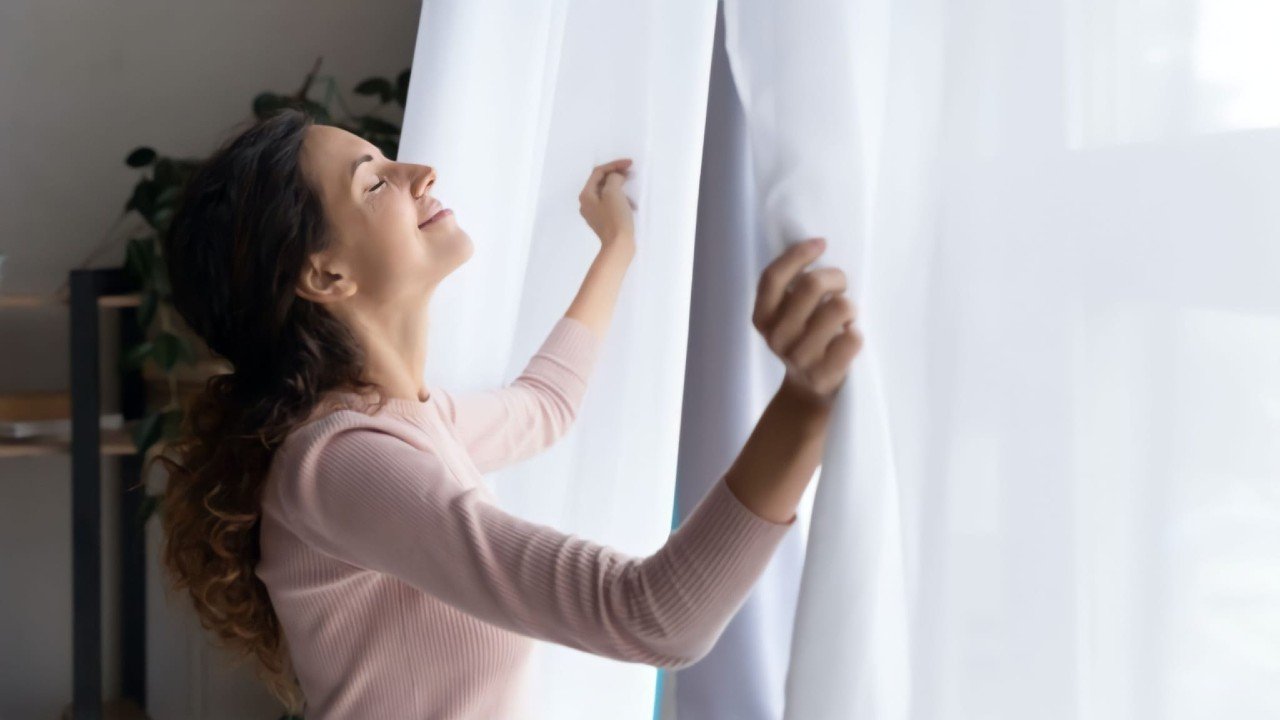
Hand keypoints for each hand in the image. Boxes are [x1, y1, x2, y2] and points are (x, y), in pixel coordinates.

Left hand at [578, 158, 635, 250]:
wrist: (618, 245)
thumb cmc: (615, 218)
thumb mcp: (613, 192)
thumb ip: (613, 179)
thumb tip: (616, 178)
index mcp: (586, 195)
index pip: (599, 172)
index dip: (614, 165)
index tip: (629, 164)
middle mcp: (586, 203)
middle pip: (601, 182)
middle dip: (617, 176)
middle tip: (630, 174)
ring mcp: (594, 213)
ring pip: (607, 193)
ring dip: (620, 189)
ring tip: (631, 194)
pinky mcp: (603, 221)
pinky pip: (611, 204)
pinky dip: (620, 200)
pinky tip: (630, 206)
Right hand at [752, 238, 862, 406]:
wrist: (809, 391)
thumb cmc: (805, 339)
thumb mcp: (787, 315)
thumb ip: (793, 289)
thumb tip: (820, 249)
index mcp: (762, 318)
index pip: (773, 277)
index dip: (798, 254)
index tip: (821, 243)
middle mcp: (776, 338)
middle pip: (811, 285)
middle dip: (835, 277)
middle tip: (841, 286)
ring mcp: (799, 358)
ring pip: (839, 308)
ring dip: (848, 306)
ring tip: (845, 316)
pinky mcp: (823, 374)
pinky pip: (853, 338)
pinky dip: (857, 333)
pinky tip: (849, 337)